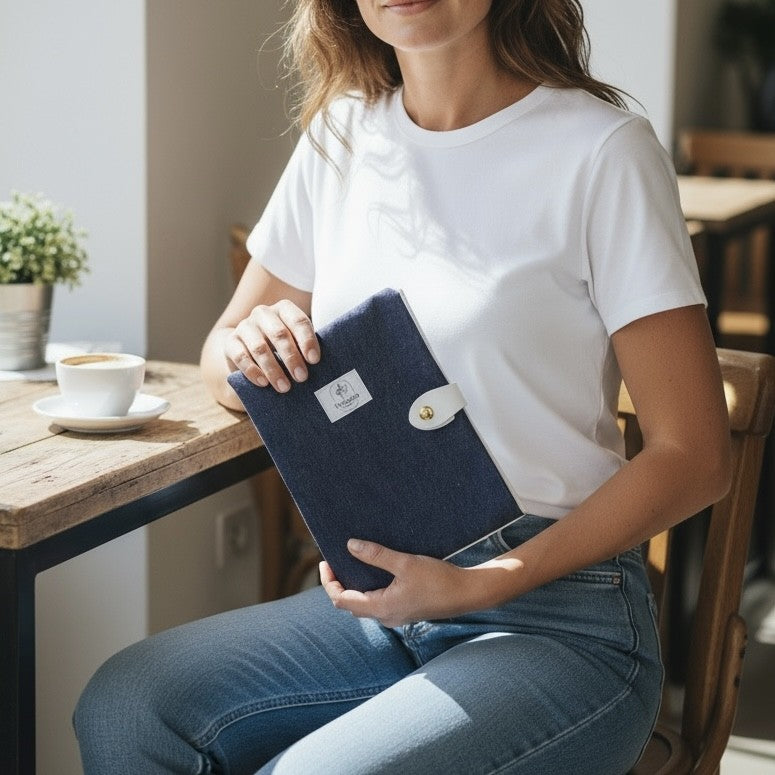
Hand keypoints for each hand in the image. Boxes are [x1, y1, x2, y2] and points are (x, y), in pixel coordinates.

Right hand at [224, 300, 319, 391]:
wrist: (247, 351)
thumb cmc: (281, 349)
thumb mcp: (296, 344)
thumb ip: (307, 350)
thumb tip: (328, 369)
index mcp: (284, 309)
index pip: (298, 321)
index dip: (307, 340)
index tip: (314, 361)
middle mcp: (263, 313)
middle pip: (279, 333)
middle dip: (292, 357)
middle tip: (302, 378)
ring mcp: (245, 326)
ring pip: (260, 347)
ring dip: (273, 369)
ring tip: (284, 387)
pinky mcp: (230, 342)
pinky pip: (240, 356)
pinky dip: (253, 371)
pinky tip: (263, 383)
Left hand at [320, 539, 479, 626]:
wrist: (468, 593)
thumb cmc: (439, 579)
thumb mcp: (405, 563)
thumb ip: (377, 555)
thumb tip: (350, 546)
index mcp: (382, 607)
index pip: (341, 599)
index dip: (328, 582)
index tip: (325, 562)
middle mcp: (386, 616)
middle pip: (350, 604)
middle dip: (338, 583)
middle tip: (335, 561)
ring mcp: (396, 615)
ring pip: (364, 604)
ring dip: (353, 586)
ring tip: (351, 563)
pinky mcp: (405, 610)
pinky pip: (378, 602)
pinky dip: (368, 588)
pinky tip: (375, 571)